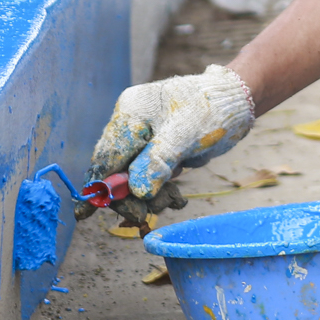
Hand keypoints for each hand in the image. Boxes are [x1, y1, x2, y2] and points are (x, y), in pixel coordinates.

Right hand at [81, 65, 253, 222]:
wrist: (234, 102)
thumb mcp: (185, 137)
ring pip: (133, 178)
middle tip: (144, 217)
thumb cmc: (210, 111)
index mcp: (130, 113)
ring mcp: (144, 137)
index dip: (97, 186)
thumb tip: (136, 190)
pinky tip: (175, 197)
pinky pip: (149, 176)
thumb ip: (157, 162)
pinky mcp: (157, 149)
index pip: (106, 156)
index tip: (84, 214)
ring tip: (174, 199)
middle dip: (130, 197)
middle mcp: (131, 124)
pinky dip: (160, 190)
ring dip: (150, 196)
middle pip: (116, 170)